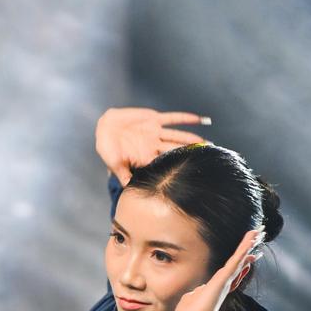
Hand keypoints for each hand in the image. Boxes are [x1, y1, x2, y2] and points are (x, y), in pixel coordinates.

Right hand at [95, 106, 211, 184]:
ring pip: (178, 136)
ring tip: (206, 143)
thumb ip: (123, 176)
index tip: (190, 175)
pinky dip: (186, 118)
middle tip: (205, 160)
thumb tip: (128, 192)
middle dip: (189, 155)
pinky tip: (200, 120)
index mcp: (146, 159)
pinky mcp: (154, 119)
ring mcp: (156, 133)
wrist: (104, 128)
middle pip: (176, 151)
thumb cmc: (108, 150)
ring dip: (192, 140)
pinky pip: (173, 118)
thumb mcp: (114, 165)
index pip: (165, 165)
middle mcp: (155, 147)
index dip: (177, 169)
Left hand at [173, 229, 263, 310]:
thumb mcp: (189, 301)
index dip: (239, 267)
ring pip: (239, 258)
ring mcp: (226, 279)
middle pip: (238, 265)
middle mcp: (223, 283)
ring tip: (257, 233)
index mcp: (215, 288)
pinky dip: (244, 246)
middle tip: (256, 242)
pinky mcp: (226, 276)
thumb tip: (193, 295)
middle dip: (247, 253)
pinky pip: (237, 257)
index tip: (247, 260)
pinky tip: (252, 236)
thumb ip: (193, 296)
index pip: (230, 275)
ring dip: (248, 244)